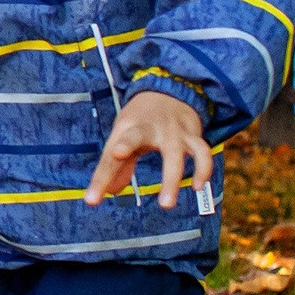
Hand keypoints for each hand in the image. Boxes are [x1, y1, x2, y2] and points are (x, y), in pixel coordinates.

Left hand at [84, 89, 214, 209]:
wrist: (171, 90)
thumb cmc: (141, 120)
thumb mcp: (124, 136)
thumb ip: (116, 166)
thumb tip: (111, 192)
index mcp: (126, 129)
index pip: (109, 158)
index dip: (101, 179)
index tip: (91, 199)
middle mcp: (148, 128)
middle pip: (135, 136)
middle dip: (126, 146)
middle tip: (117, 157)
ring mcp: (172, 131)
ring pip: (175, 152)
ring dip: (171, 179)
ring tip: (166, 204)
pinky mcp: (193, 134)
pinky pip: (202, 152)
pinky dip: (203, 169)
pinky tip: (197, 187)